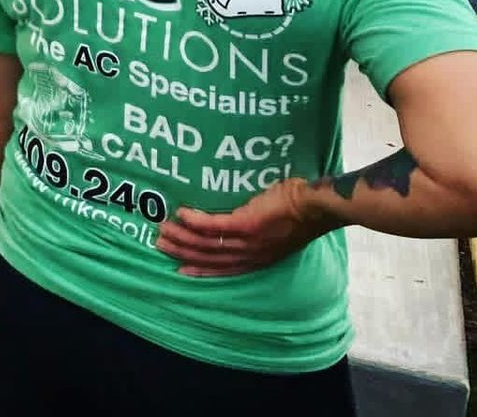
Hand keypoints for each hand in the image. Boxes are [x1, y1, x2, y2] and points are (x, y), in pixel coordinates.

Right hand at [155, 178, 336, 276]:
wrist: (316, 206)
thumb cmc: (302, 211)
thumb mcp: (279, 231)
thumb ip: (260, 231)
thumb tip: (244, 218)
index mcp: (258, 258)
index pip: (224, 268)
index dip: (200, 270)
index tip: (180, 269)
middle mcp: (251, 255)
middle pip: (210, 257)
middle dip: (183, 253)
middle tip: (160, 244)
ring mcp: (248, 242)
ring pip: (208, 244)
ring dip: (183, 237)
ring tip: (163, 228)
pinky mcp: (246, 224)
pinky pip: (214, 226)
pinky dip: (195, 221)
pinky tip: (181, 213)